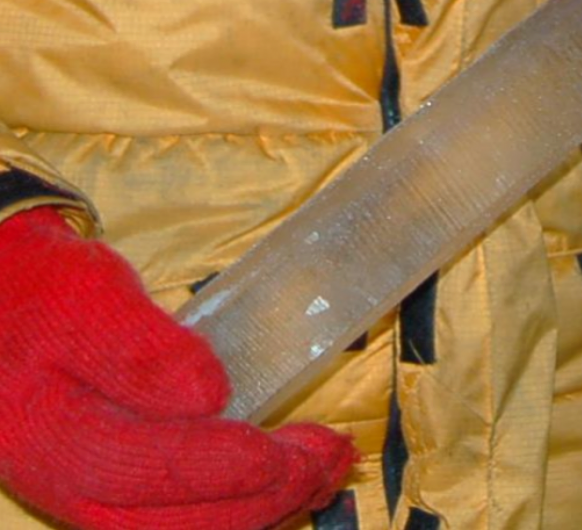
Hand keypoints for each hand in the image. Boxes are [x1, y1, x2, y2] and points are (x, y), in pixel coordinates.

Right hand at [0, 207, 353, 529]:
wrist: (13, 302)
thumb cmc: (49, 291)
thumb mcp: (87, 296)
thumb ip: (138, 350)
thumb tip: (208, 396)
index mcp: (52, 439)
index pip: (142, 471)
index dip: (218, 467)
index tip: (279, 451)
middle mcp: (69, 487)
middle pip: (172, 521)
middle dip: (264, 496)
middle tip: (332, 458)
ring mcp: (95, 495)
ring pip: (185, 528)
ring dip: (268, 506)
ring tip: (333, 468)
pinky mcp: (122, 487)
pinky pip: (186, 514)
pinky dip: (248, 502)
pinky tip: (297, 477)